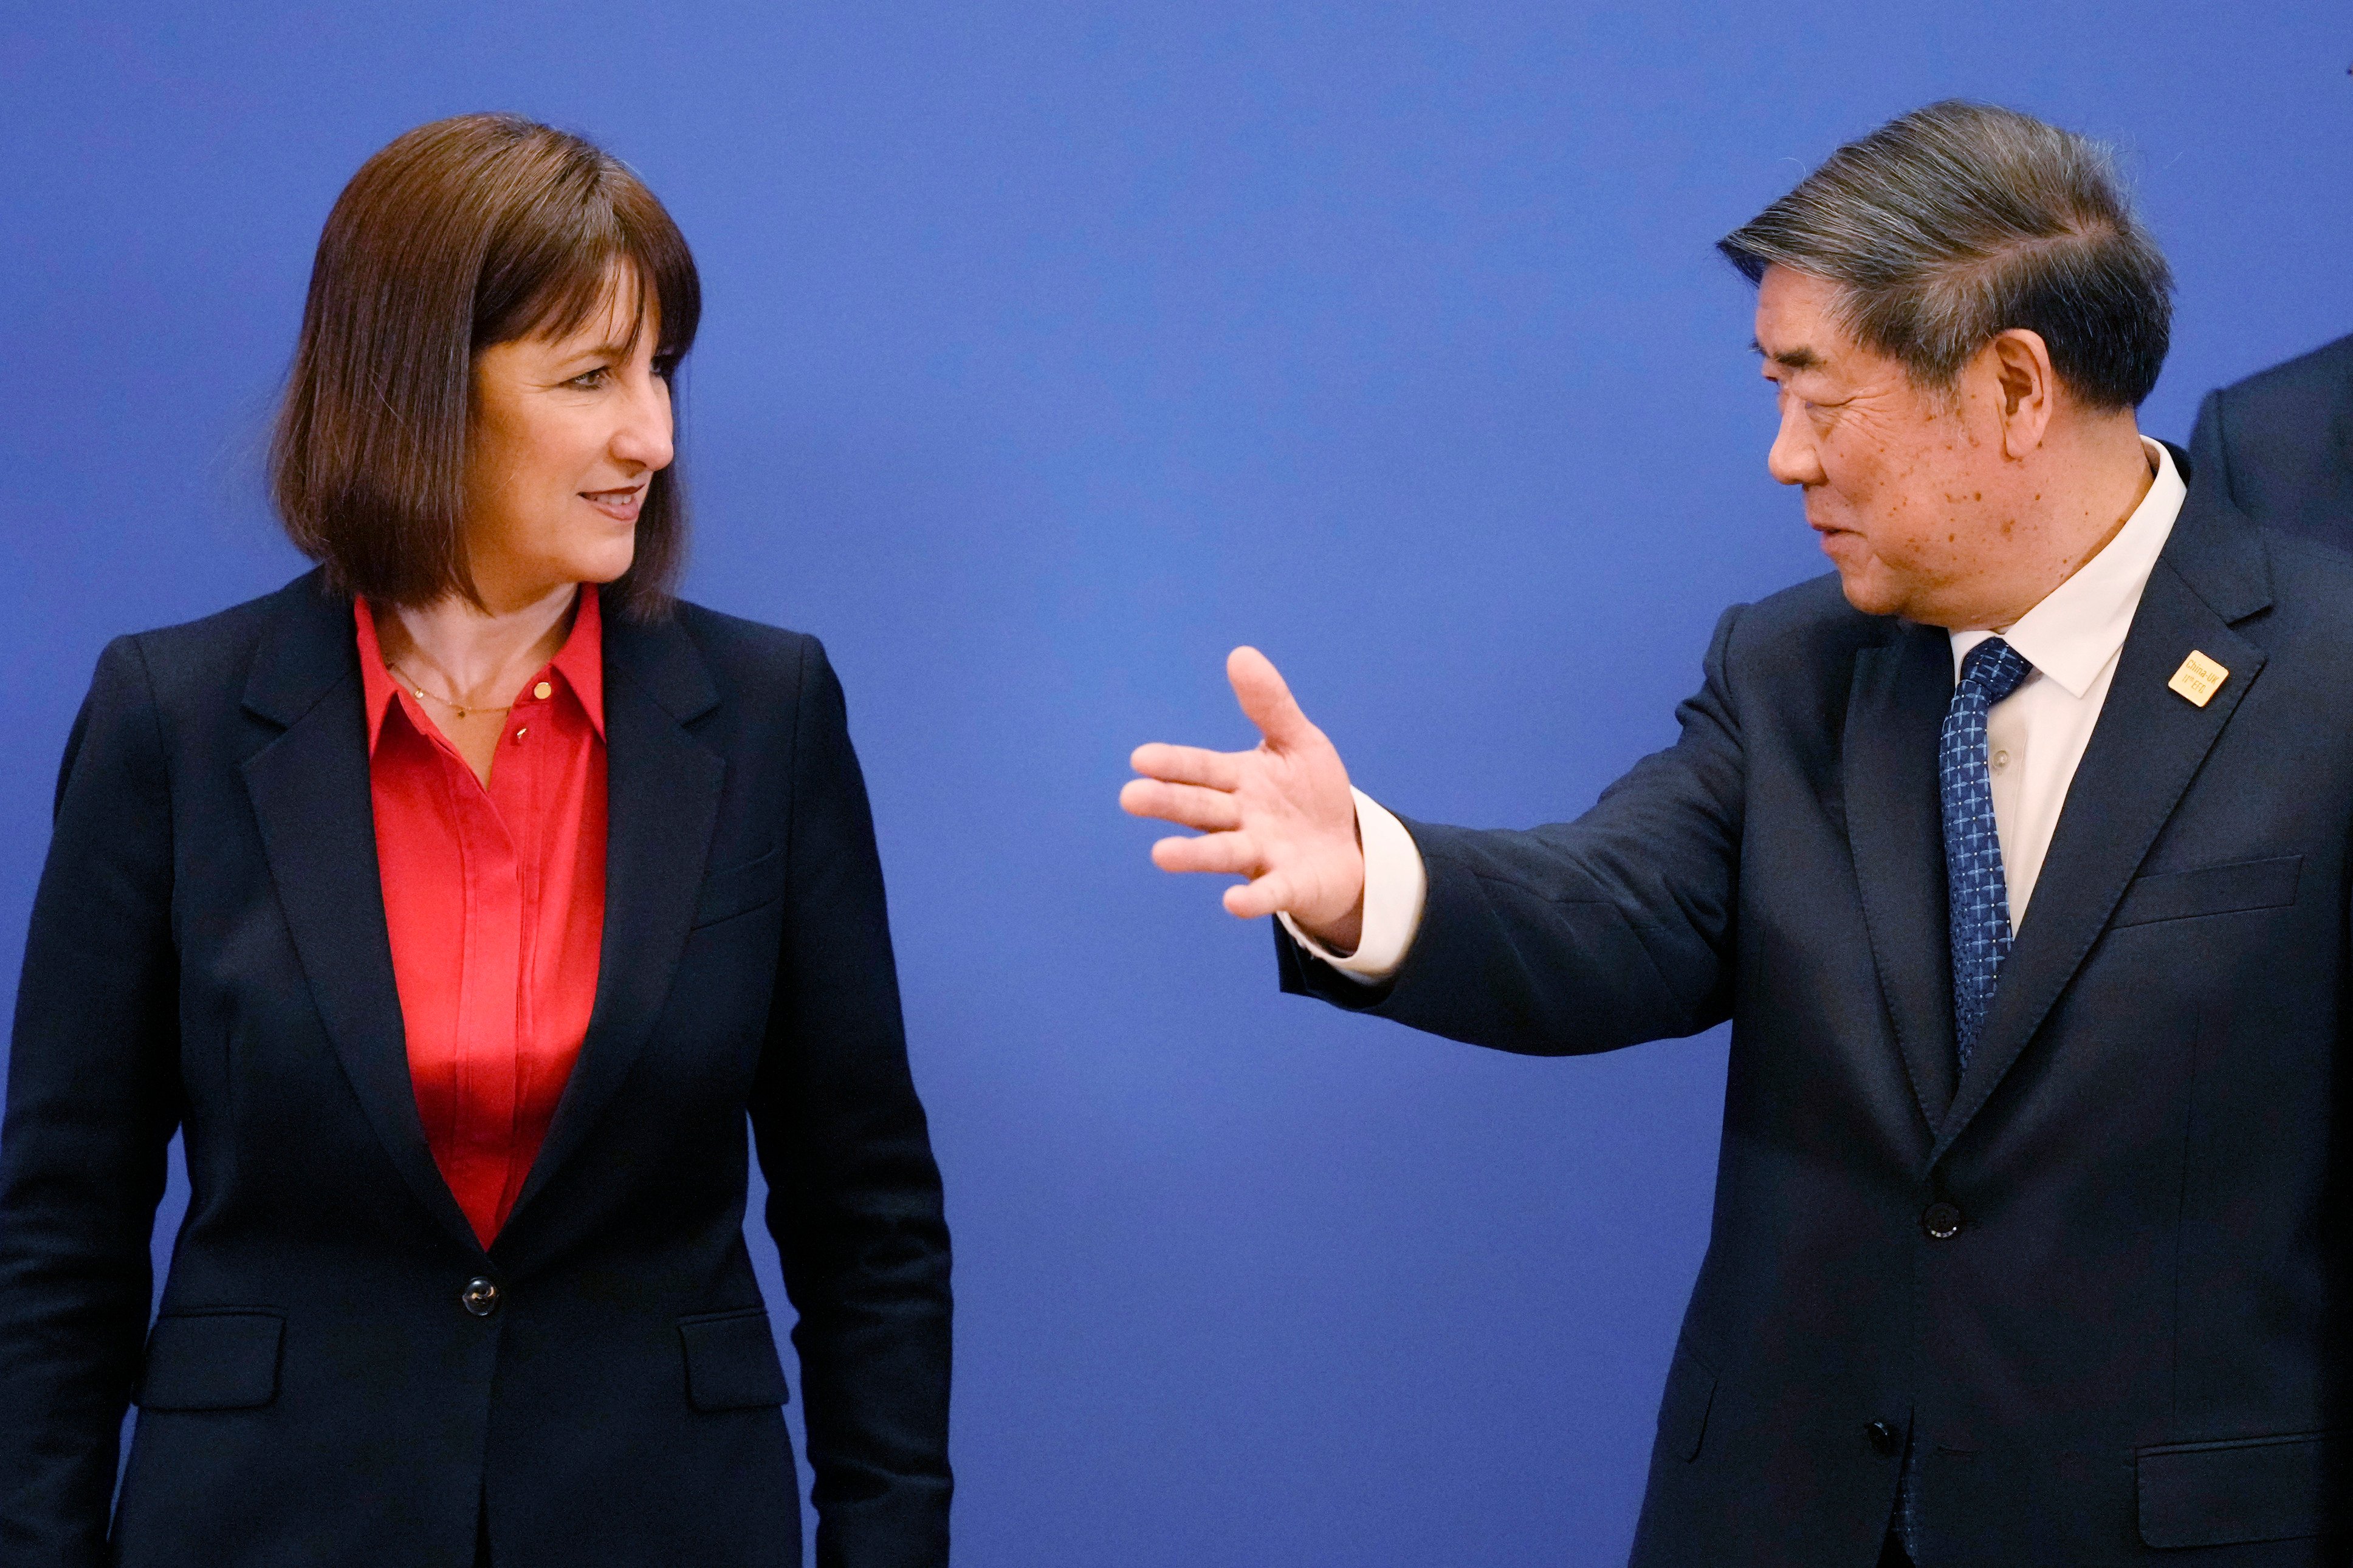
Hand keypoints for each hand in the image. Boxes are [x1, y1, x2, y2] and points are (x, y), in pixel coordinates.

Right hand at [1121, 647, 1365, 952]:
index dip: (1174, 764)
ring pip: (1223, 852)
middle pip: (1201, 808)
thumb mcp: (1297, 741)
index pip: (1202, 769)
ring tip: (1160, 855)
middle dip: (1168, 803)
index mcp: (1239, 781)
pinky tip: (1233, 903)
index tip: (1141, 758)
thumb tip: (1240, 654)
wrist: (1345, 850)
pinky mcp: (1287, 885)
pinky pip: (1269, 892)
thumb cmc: (1311, 794)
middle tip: (1130, 797)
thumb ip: (1270, 704)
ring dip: (1194, 855)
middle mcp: (1241, 818)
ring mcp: (1261, 854)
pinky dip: (1253, 898)